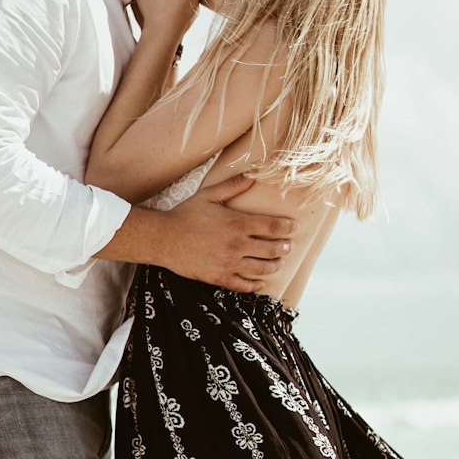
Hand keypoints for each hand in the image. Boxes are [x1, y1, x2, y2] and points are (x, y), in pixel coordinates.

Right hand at [159, 174, 296, 292]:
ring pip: (262, 269)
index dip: (287, 227)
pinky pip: (243, 286)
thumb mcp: (210, 195)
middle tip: (288, 246)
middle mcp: (237, 245)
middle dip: (284, 247)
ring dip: (275, 266)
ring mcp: (229, 263)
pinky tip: (261, 282)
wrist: (164, 238)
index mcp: (238, 223)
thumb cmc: (185, 214)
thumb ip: (234, 184)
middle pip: (272, 249)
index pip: (272, 226)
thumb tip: (256, 172)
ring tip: (278, 263)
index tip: (294, 227)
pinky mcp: (219, 278)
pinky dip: (256, 285)